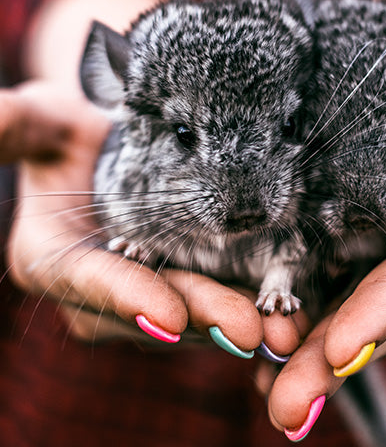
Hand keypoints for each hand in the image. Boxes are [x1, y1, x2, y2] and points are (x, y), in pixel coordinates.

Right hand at [5, 82, 302, 357]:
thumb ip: (15, 127)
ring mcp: (148, 291)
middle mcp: (103, 290)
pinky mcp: (187, 283)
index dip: (127, 299)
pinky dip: (253, 306)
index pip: (91, 282)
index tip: (168, 315)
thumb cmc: (69, 135)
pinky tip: (290, 313)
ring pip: (194, 313)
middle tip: (251, 328)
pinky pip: (219, 300)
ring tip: (283, 329)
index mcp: (55, 259)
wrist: (110, 148)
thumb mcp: (39, 124)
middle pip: (155, 306)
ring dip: (239, 321)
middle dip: (203, 317)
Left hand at [261, 66, 385, 435]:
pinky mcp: (367, 251)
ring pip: (352, 313)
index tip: (342, 347)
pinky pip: (334, 293)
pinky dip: (302, 325)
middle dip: (333, 358)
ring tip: (262, 392)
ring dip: (307, 355)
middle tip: (285, 406)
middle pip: (383, 312)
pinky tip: (264, 356)